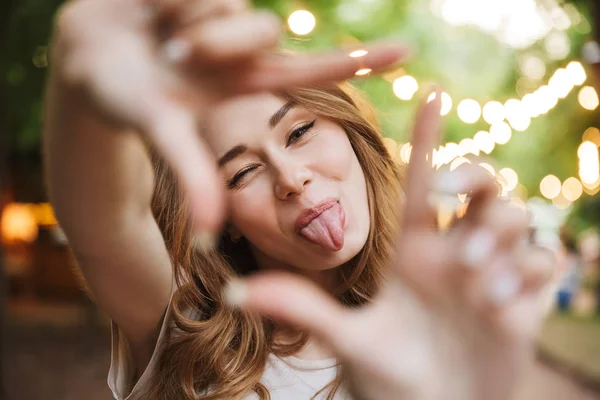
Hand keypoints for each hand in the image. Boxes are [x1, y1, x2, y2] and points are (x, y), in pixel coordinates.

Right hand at [49, 0, 408, 232]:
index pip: (314, 70)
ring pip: (233, 4)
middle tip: (174, 56)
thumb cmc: (122, 101)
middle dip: (218, 43)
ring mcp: (223, 13)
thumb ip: (192, 175)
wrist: (84, 58)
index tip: (407, 53)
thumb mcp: (162, 133)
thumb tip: (212, 232)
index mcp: (247, 82)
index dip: (358, 63)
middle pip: (264, 30)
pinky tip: (151, 8)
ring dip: (188, 19)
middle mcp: (242, 46)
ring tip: (157, 34)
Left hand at [228, 92, 554, 399]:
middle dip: (475, 179)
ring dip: (498, 238)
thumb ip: (301, 308)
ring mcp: (491, 273)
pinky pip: (543, 260)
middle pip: (481, 183)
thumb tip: (235, 289)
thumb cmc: (390, 380)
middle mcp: (453, 253)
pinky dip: (528, 270)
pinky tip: (500, 302)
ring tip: (473, 284)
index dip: (428, 135)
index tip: (429, 91)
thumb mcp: (349, 340)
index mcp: (414, 251)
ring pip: (515, 216)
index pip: (424, 180)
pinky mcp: (524, 299)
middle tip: (454, 205)